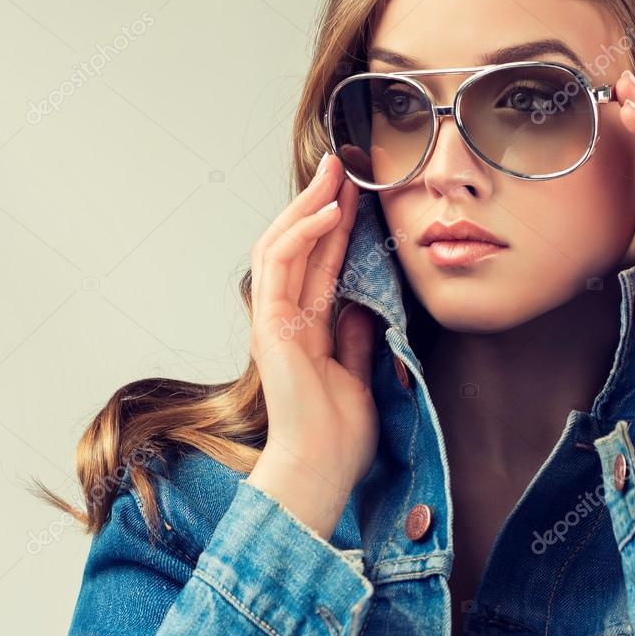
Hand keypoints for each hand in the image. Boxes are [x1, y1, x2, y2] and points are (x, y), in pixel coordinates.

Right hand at [245, 152, 379, 540]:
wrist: (320, 469)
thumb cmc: (337, 436)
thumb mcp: (357, 374)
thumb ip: (354, 339)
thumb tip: (364, 307)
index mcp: (303, 331)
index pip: (319, 265)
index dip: (336, 228)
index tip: (356, 195)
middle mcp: (283, 319)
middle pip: (297, 245)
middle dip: (318, 202)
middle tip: (342, 166)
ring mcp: (272, 319)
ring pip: (281, 244)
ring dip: (308, 204)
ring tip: (335, 172)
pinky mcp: (269, 323)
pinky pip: (281, 264)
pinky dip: (302, 232)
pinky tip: (329, 210)